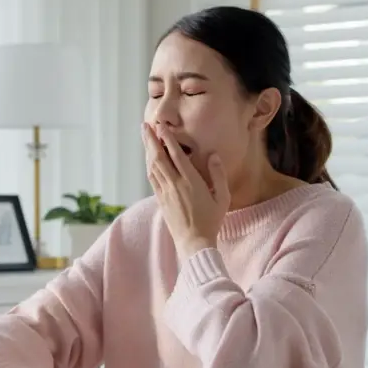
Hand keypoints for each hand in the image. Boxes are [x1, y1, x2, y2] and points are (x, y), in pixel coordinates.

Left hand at [142, 122, 229, 257]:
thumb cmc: (211, 220)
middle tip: (145, 126)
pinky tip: (148, 158)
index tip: (161, 126)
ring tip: (144, 136)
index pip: (176, 155)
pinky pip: (152, 178)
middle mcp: (175, 184)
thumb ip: (218, 175)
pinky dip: (149, 164)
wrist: (194, 242)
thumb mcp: (223, 197)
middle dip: (151, 140)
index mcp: (191, 182)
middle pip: (159, 157)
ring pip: (153, 166)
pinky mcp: (161, 200)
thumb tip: (214, 155)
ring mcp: (165, 192)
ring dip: (148, 150)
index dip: (168, 139)